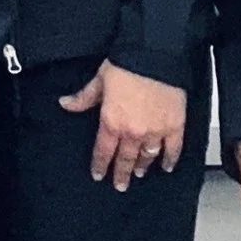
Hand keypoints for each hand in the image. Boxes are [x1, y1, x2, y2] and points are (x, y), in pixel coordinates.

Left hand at [60, 62, 186, 189]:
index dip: (100, 165)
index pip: (103, 151)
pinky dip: (169, 160)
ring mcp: (155, 131)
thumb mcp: (99, 80)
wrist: (154, 56)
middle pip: (125, 159)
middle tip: (120, 185)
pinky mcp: (174, 126)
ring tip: (139, 173)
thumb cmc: (127, 64)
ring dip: (142, 167)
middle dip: (121, 174)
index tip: (99, 175)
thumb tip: (65, 103)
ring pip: (147, 156)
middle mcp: (132, 131)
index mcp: (111, 122)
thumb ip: (83, 97)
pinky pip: (173, 150)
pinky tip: (166, 166)